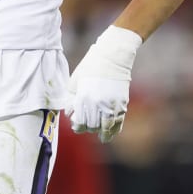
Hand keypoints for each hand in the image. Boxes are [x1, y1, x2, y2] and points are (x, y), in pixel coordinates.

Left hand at [68, 25, 141, 141]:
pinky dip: (114, 131)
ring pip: (105, 128)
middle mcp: (97, 104)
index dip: (78, 126)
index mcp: (83, 98)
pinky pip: (118, 123)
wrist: (112, 57)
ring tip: (102, 136)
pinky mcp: (122, 104)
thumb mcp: (74, 82)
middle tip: (89, 125)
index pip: (80, 123)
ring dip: (102, 133)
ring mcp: (111, 105)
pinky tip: (110, 134)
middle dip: (89, 128)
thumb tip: (70, 114)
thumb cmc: (90, 67)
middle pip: (92, 126)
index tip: (78, 125)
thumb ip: (71, 100)